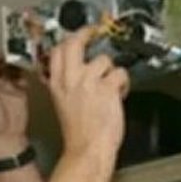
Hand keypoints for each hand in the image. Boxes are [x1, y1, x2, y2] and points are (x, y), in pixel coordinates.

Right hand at [43, 27, 128, 160]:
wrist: (87, 149)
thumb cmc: (78, 133)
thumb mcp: (62, 103)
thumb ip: (67, 85)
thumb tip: (76, 71)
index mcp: (56, 83)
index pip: (58, 50)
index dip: (70, 38)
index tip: (79, 34)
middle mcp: (70, 79)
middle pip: (75, 42)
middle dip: (87, 33)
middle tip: (96, 32)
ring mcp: (88, 82)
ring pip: (104, 59)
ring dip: (111, 71)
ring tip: (111, 87)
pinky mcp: (107, 88)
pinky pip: (120, 73)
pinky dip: (124, 83)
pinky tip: (120, 94)